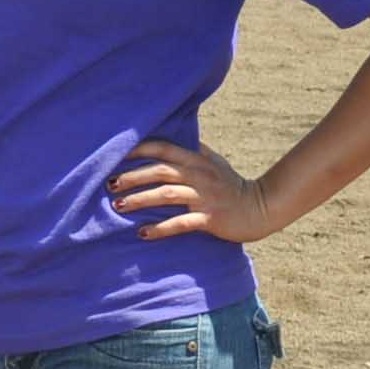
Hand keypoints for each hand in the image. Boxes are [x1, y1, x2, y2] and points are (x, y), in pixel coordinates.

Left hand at [108, 138, 273, 243]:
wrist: (260, 208)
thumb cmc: (231, 185)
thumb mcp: (213, 162)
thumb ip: (193, 150)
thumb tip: (174, 135)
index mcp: (196, 160)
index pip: (163, 148)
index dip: (138, 149)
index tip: (114, 155)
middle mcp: (198, 175)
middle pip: (159, 171)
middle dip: (132, 176)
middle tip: (109, 184)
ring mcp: (204, 197)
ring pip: (166, 194)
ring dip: (139, 200)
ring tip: (118, 205)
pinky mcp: (210, 218)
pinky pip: (180, 223)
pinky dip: (160, 228)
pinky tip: (142, 233)